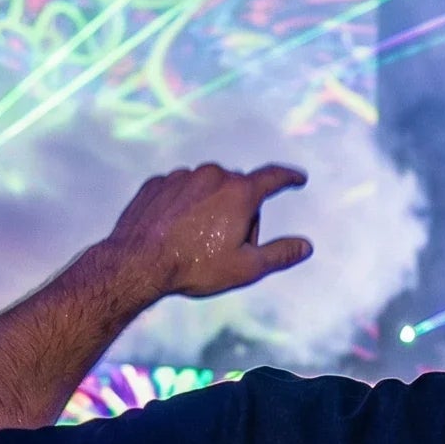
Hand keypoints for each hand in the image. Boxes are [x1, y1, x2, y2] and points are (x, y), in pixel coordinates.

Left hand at [102, 163, 311, 299]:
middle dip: (241, 212)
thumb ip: (280, 254)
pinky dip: (184, 206)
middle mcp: (212, 175)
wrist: (138, 263)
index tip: (297, 178)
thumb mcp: (246, 267)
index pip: (273, 177)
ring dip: (210, 208)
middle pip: (238, 189)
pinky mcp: (157, 184)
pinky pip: (180, 191)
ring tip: (196, 242)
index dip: (288, 178)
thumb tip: (306, 246)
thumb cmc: (196, 266)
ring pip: (207, 188)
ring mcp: (181, 176)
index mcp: (239, 193)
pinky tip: (176, 232)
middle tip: (227, 247)